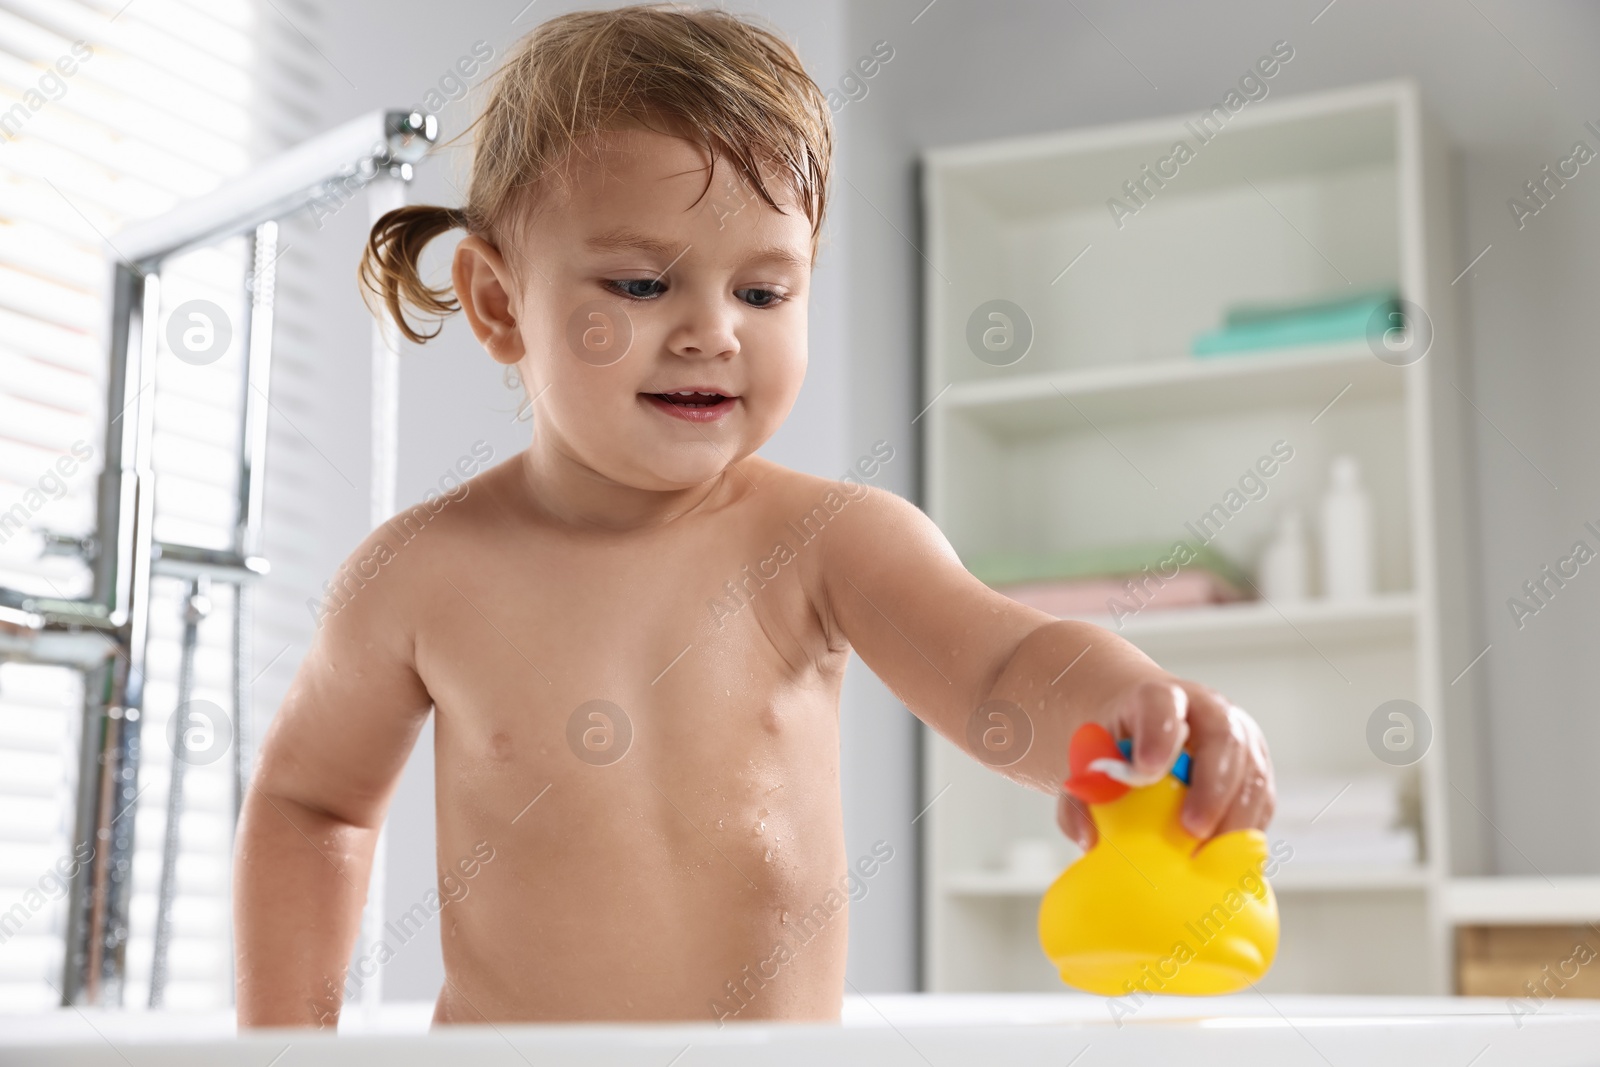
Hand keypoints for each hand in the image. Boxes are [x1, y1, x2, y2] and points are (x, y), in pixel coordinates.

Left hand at [1055, 677, 1273, 850]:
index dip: (1158, 734)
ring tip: (1210, 856)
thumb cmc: (1118, 748)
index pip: (1161, 703)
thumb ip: (1083, 795)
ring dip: (1236, 818)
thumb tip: (1089, 838)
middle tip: (1191, 829)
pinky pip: (1262, 800)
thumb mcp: (1090, 761)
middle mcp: (1206, 710)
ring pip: (1252, 772)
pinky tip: (1226, 859)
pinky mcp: (1255, 769)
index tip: (1146, 770)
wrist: (1147, 729)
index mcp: (1156, 697)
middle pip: (1223, 738)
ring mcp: (1239, 737)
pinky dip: (1247, 832)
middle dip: (1211, 786)